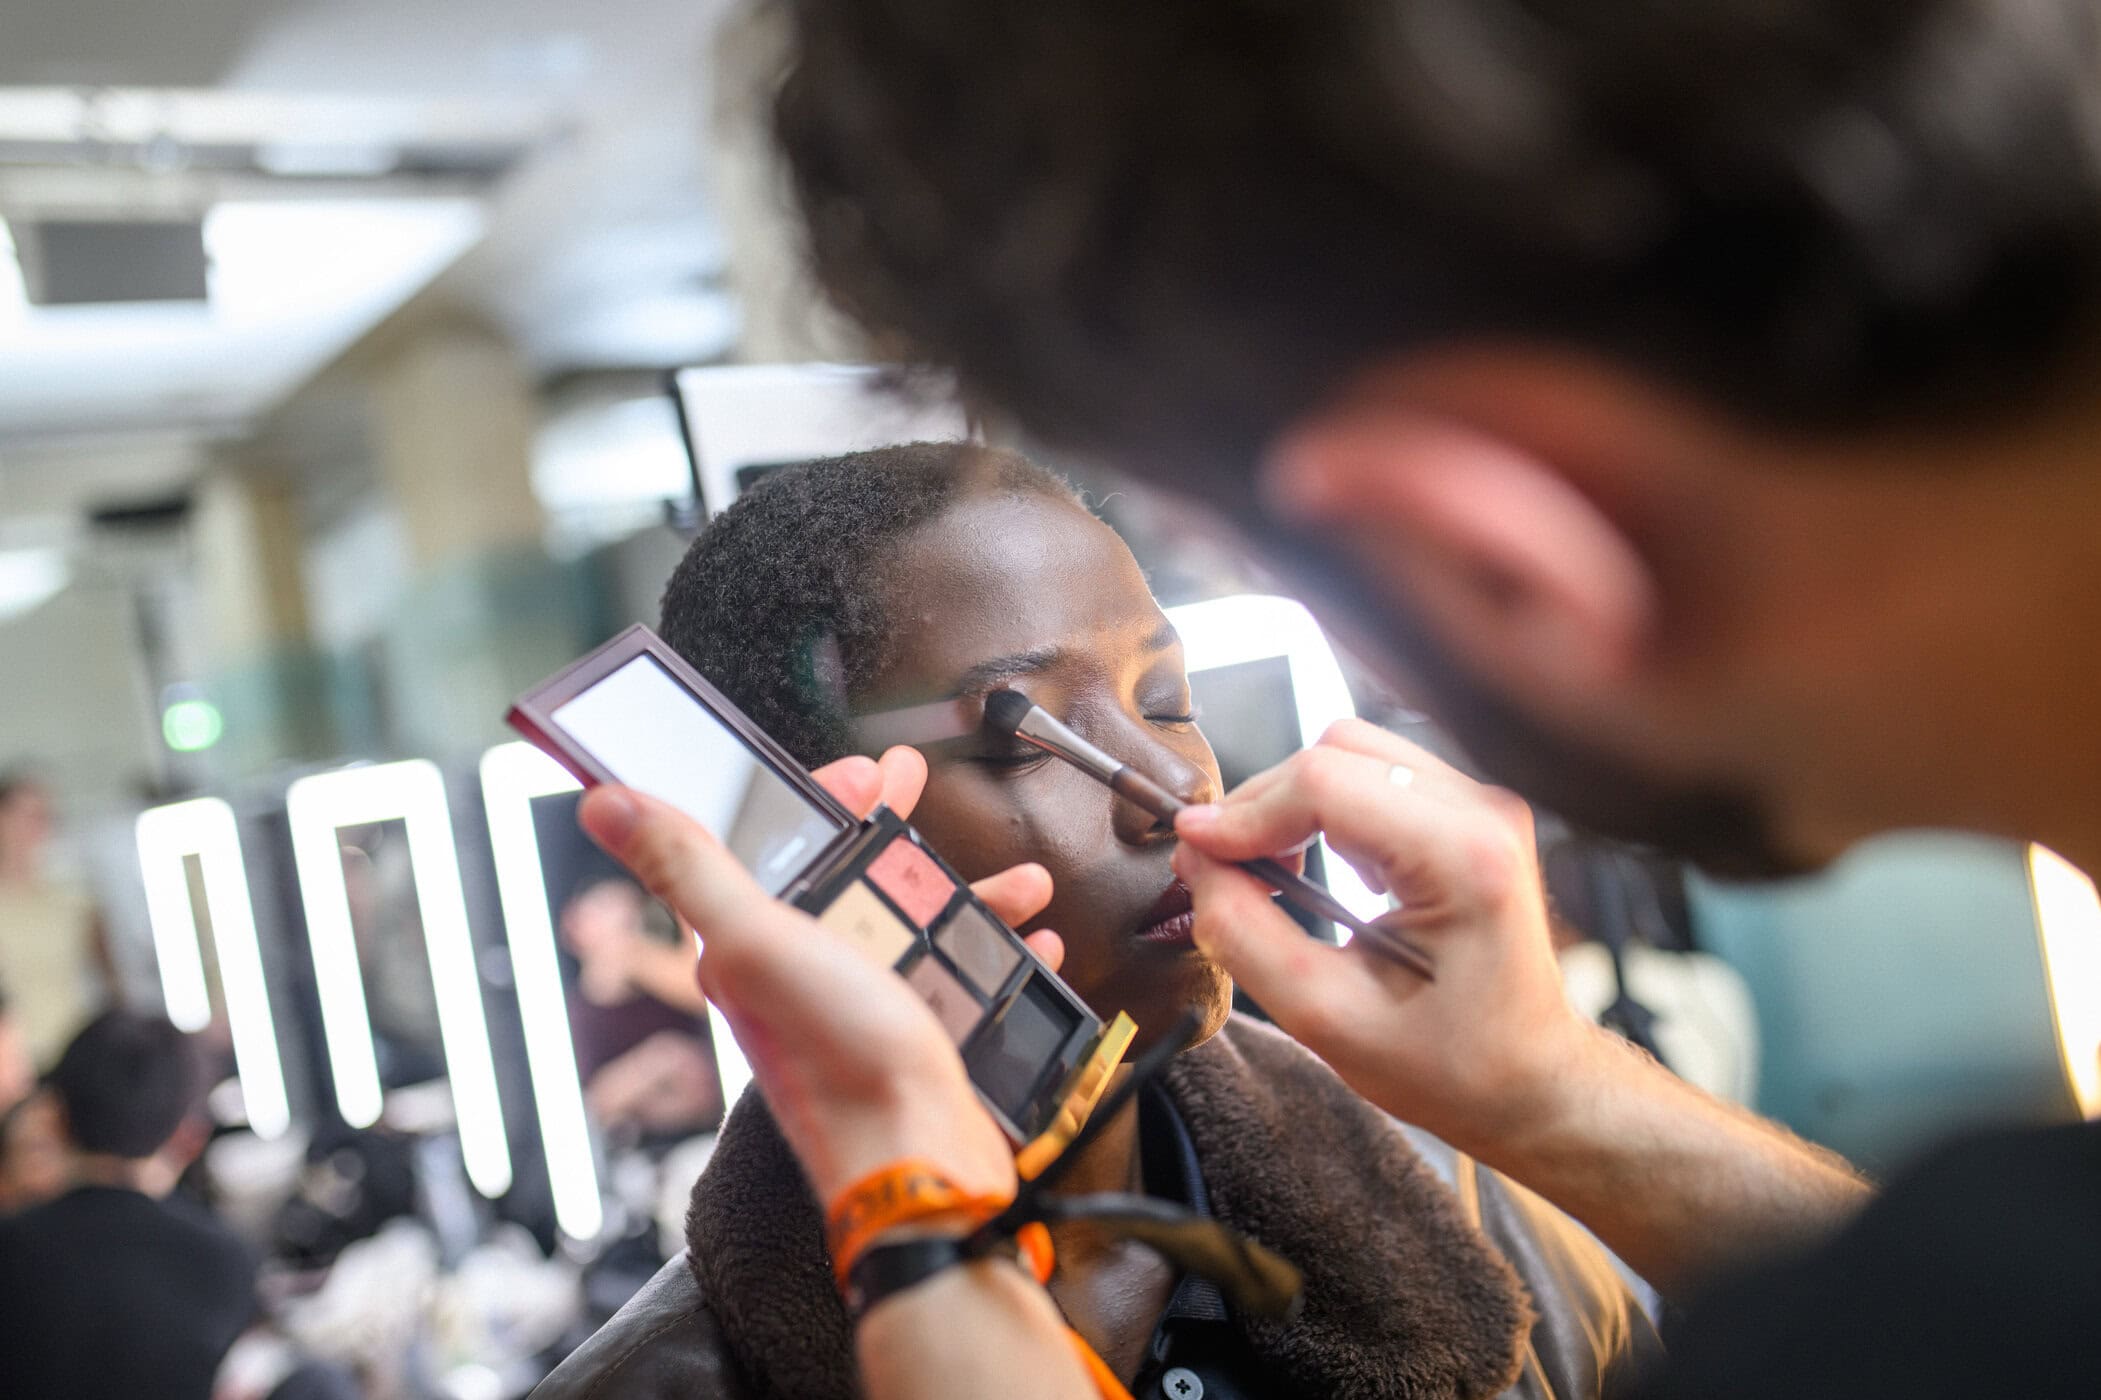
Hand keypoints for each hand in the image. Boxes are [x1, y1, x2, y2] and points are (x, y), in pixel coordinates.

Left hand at [578, 745, 1057, 1205]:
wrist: (914, 1158)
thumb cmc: (833, 1060)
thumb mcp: (758, 940)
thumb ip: (688, 868)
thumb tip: (607, 804)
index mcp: (755, 945)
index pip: (777, 850)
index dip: (822, 802)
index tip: (864, 772)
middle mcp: (801, 975)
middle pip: (847, 879)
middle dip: (889, 830)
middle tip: (914, 787)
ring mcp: (861, 1007)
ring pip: (911, 925)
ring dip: (959, 891)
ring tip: (1010, 879)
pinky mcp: (914, 1039)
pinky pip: (957, 981)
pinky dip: (992, 955)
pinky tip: (1024, 943)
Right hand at [1172, 718, 1601, 1157]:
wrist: (1532, 1084)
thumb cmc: (1455, 1066)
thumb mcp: (1327, 1017)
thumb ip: (1245, 934)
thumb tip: (1197, 865)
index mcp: (1464, 857)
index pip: (1325, 782)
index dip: (1244, 811)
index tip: (1193, 850)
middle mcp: (1483, 813)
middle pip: (1336, 753)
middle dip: (1263, 806)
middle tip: (1220, 869)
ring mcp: (1482, 807)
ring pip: (1354, 753)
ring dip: (1294, 804)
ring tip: (1269, 872)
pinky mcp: (1471, 815)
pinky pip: (1378, 777)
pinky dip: (1328, 811)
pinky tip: (1318, 869)